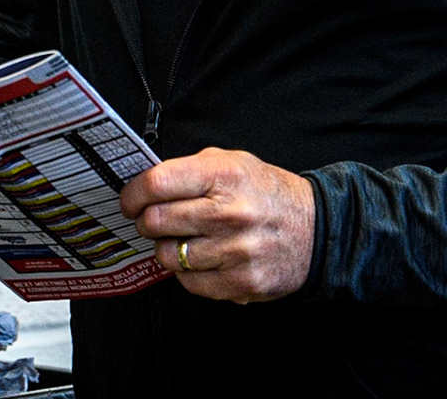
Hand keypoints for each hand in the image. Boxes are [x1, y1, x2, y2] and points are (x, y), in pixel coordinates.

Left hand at [120, 146, 314, 302]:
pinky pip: (189, 282)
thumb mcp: (232, 162)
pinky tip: (202, 258)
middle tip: (151, 221)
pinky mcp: (242, 283)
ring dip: (166, 248)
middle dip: (146, 222)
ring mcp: (236, 251)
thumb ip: (190, 169)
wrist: (317, 229)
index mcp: (223, 175)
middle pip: (156, 221)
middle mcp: (229, 213)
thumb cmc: (265, 193)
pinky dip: (187, 272)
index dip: (133, 194)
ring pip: (168, 256)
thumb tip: (145, 184)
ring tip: (182, 239)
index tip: (129, 201)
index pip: (157, 183)